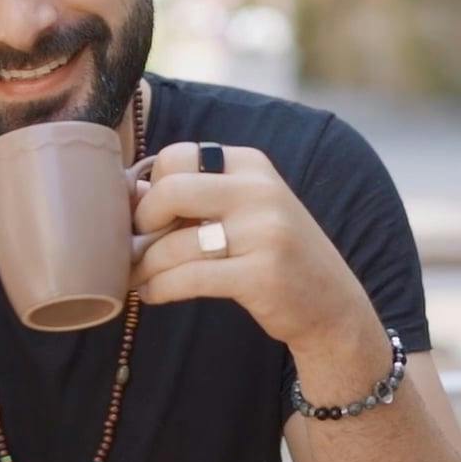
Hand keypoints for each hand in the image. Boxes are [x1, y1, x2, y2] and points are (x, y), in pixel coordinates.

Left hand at [130, 142, 375, 352]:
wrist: (332, 305)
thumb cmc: (273, 255)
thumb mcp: (246, 210)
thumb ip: (198, 195)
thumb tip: (128, 192)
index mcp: (251, 165)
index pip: (176, 156)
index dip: (150, 187)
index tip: (148, 216)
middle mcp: (260, 191)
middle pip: (170, 190)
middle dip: (141, 222)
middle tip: (136, 245)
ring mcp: (264, 232)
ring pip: (173, 244)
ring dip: (144, 266)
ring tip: (137, 278)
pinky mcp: (260, 275)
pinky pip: (187, 278)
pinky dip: (159, 288)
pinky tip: (152, 294)